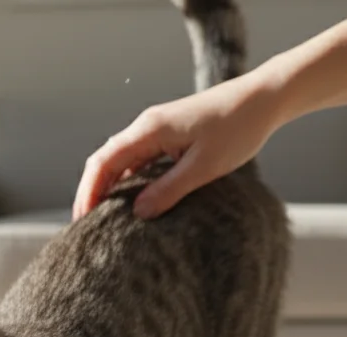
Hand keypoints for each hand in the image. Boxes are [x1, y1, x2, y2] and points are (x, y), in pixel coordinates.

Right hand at [73, 76, 283, 220]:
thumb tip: (138, 212)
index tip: (83, 220)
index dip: (88, 192)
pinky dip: (130, 181)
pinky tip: (134, 202)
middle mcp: (147, 127)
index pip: (103, 162)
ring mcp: (157, 130)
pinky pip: (140, 160)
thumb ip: (169, 190)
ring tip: (106, 219)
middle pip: (106, 161)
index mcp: (149, 130)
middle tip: (87, 226)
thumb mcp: (204, 167)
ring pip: (122, 161)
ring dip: (111, 188)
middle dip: (93, 192)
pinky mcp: (170, 136)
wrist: (263, 99)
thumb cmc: (238, 128)